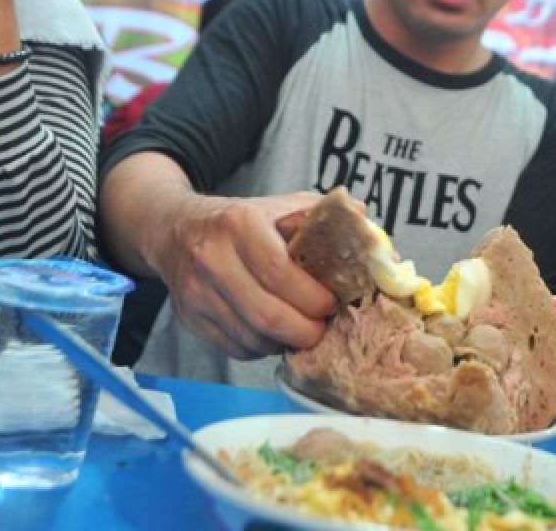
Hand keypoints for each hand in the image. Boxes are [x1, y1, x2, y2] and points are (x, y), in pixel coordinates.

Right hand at [150, 191, 338, 358]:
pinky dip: (264, 347)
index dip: (313, 297)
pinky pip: (237, 349)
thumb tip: (379, 245)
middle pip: (267, 315)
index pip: (280, 273)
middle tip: (324, 327)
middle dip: (306, 330)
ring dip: (286, 342)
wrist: (175, 228)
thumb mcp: (282, 205)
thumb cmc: (241, 219)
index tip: (333, 303)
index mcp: (239, 224)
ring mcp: (197, 293)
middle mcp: (212, 259)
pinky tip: (275, 332)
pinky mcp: (191, 320)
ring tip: (303, 330)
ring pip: (253, 338)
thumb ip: (329, 221)